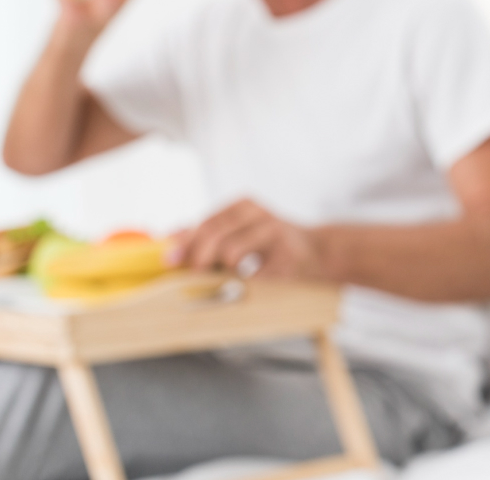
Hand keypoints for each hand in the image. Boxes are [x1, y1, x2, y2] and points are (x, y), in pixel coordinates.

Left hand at [168, 199, 323, 279]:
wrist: (318, 252)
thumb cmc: (272, 244)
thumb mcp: (242, 229)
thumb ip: (210, 231)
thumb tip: (171, 235)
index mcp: (245, 206)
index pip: (208, 221)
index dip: (187, 240)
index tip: (171, 258)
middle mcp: (261, 215)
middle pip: (217, 233)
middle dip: (198, 256)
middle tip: (192, 273)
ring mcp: (276, 234)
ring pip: (232, 250)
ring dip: (220, 269)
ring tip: (225, 276)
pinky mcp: (288, 258)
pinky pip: (254, 274)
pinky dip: (243, 282)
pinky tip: (245, 283)